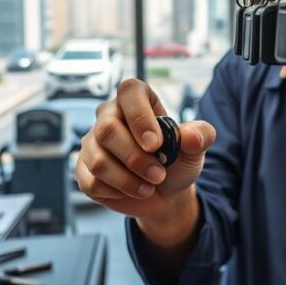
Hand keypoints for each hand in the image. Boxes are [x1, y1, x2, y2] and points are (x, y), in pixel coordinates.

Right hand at [76, 78, 215, 219]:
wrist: (164, 193)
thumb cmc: (176, 162)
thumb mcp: (196, 149)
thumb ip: (201, 136)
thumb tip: (190, 137)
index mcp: (136, 100)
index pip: (129, 91)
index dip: (140, 116)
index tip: (155, 144)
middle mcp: (109, 116)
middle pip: (107, 130)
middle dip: (136, 159)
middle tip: (158, 174)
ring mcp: (93, 143)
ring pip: (98, 160)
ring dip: (128, 180)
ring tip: (149, 186)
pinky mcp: (84, 169)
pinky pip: (91, 182)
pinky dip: (117, 192)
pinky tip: (131, 190)